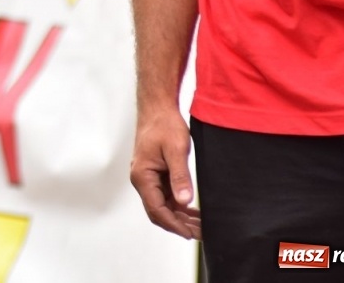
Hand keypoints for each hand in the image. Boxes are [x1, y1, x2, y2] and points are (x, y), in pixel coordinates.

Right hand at [130, 105, 200, 239]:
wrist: (158, 109)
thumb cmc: (164, 125)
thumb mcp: (176, 150)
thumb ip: (180, 177)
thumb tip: (184, 201)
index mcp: (142, 176)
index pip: (156, 209)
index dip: (173, 224)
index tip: (190, 234)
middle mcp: (142, 179)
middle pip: (158, 211)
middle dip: (178, 225)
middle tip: (200, 234)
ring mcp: (148, 178)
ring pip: (163, 205)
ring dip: (180, 217)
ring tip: (201, 226)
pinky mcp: (156, 175)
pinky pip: (166, 196)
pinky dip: (179, 206)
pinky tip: (193, 212)